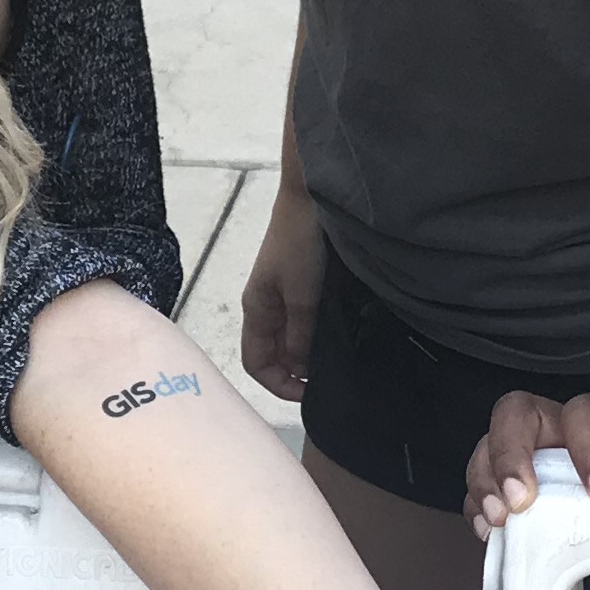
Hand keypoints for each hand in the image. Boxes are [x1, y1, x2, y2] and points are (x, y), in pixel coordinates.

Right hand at [242, 183, 322, 403]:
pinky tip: (334, 335)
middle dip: (293, 373)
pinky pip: (300, 320)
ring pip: (288, 338)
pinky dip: (313, 335)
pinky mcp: (298, 281)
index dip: (277, 384)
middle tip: (325, 382)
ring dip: (305, 355)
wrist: (309, 196)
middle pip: (271, 353)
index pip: (255, 362)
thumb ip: (300, 334)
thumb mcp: (302, 295)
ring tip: (332, 362)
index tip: (308, 394)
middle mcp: (265, 305)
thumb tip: (301, 369)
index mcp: (256, 309)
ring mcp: (281, 293)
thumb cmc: (299, 242)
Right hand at [464, 387, 589, 539]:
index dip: (587, 448)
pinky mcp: (518, 484)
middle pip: (516, 415)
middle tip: (522, 500)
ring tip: (500, 518)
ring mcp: (533, 453)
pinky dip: (478, 505)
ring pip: (489, 446)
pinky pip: (484, 485)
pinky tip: (489, 530)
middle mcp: (560, 426)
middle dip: (511, 456)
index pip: (583, 412)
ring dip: (486, 480)